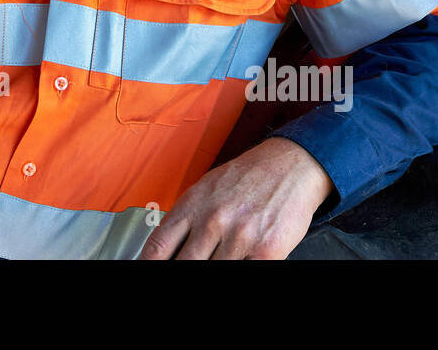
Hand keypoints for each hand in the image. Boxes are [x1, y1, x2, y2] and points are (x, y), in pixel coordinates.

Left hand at [138, 137, 332, 259]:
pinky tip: (237, 262)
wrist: (289, 165)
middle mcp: (212, 221)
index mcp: (192, 205)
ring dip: (213, 268)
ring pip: (212, 271)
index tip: (148, 269)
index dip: (149, 264)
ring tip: (217, 259)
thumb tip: (166, 249)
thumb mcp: (206, 189)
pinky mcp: (265, 251)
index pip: (157, 247)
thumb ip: (186, 219)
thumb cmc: (246, 178)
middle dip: (183, 268)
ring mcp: (238, 237)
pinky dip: (238, 270)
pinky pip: (243, 272)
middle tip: (191, 263)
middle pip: (184, 264)